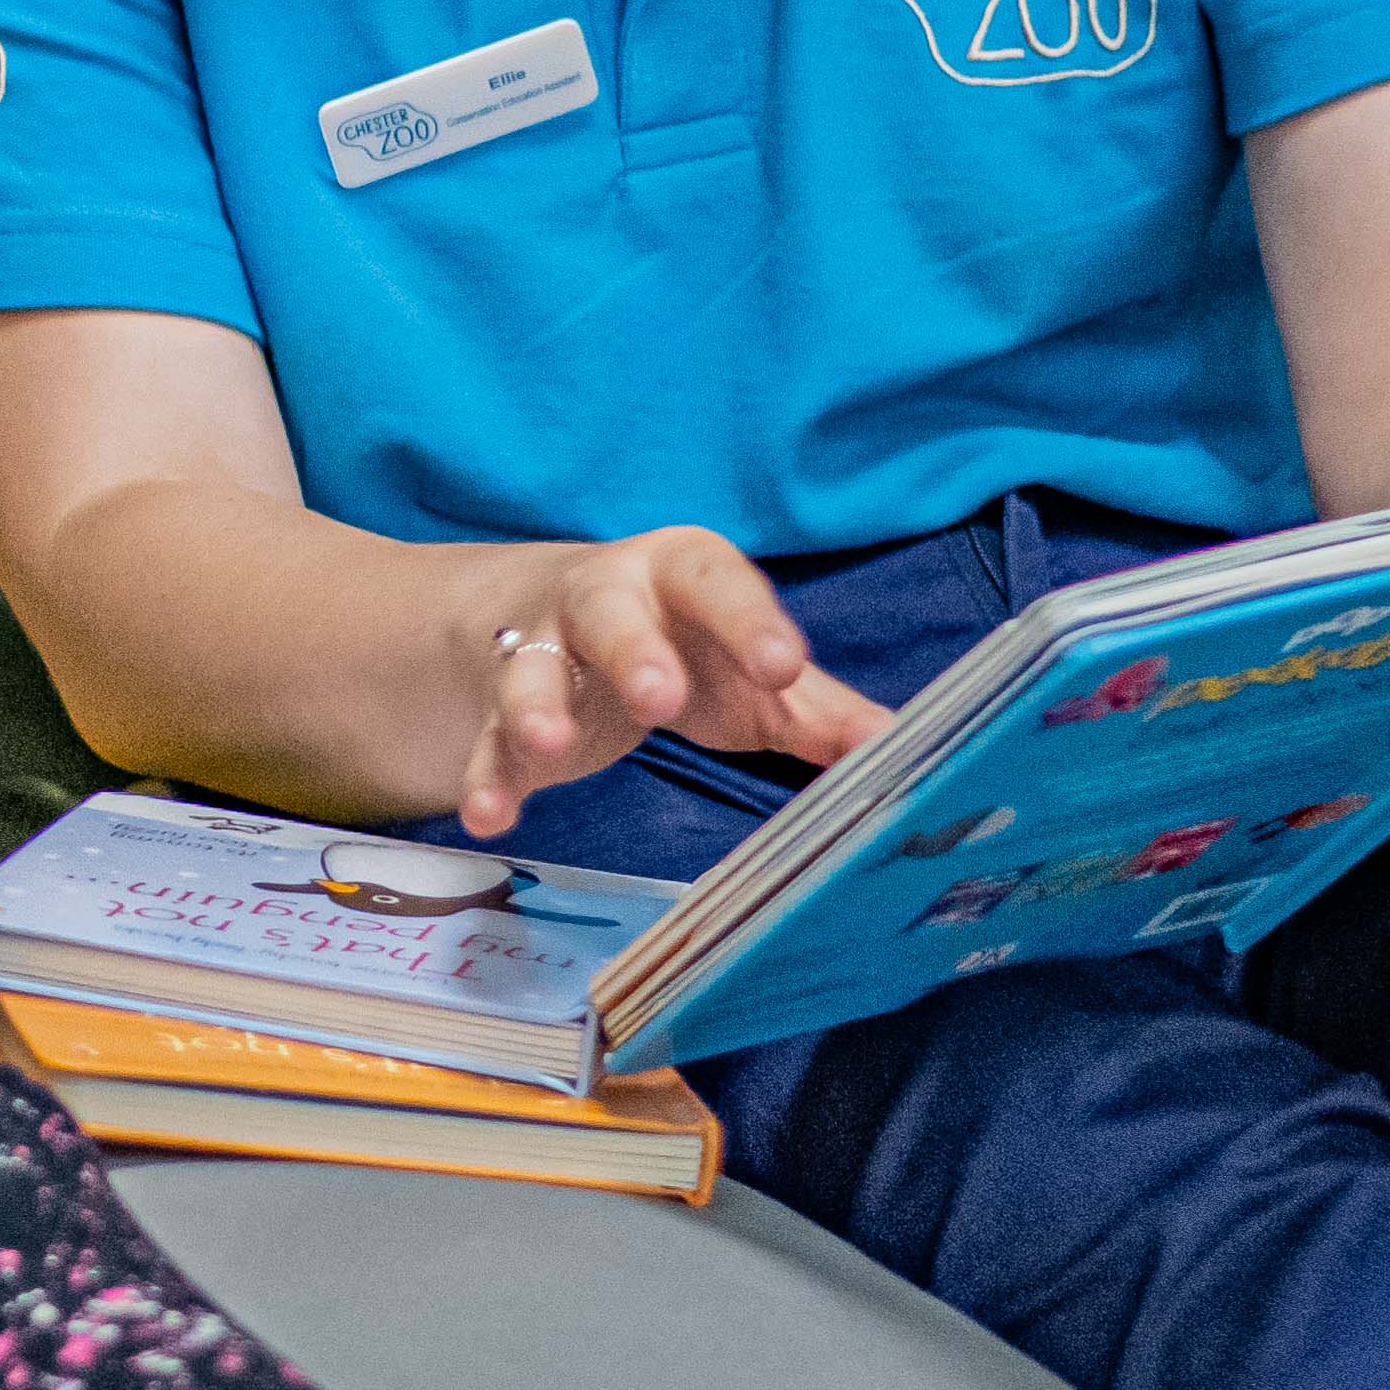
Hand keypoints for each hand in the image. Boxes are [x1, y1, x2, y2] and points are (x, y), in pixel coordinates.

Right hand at [450, 527, 891, 835]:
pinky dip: (487, 776)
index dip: (748, 619)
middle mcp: (603, 598)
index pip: (715, 580)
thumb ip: (818, 709)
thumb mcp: (747, 667)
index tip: (785, 666)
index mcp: (680, 573)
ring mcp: (539, 649)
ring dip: (538, 707)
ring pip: (530, 670)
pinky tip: (490, 816)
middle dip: (632, 651)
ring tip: (551, 748)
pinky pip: (487, 741)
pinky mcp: (496, 708)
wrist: (552, 616)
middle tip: (657, 698)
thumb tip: (902, 750)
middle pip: (609, 612)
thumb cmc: (683, 643)